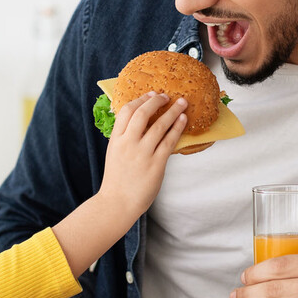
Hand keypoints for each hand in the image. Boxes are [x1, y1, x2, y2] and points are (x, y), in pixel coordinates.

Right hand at [98, 92, 186, 213]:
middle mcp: (128, 143)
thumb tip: (139, 121)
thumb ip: (124, 137)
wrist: (118, 202)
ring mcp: (142, 154)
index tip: (150, 94)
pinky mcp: (156, 164)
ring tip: (182, 103)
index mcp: (116, 139)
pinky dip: (177, 128)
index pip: (126, 111)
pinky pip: (169, 141)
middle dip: (156, 101)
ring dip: (173, 111)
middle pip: (142, 113)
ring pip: (159, 125)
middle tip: (166, 96)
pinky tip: (183, 120)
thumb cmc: (117, 179)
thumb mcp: (114, 153)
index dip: (140, 100)